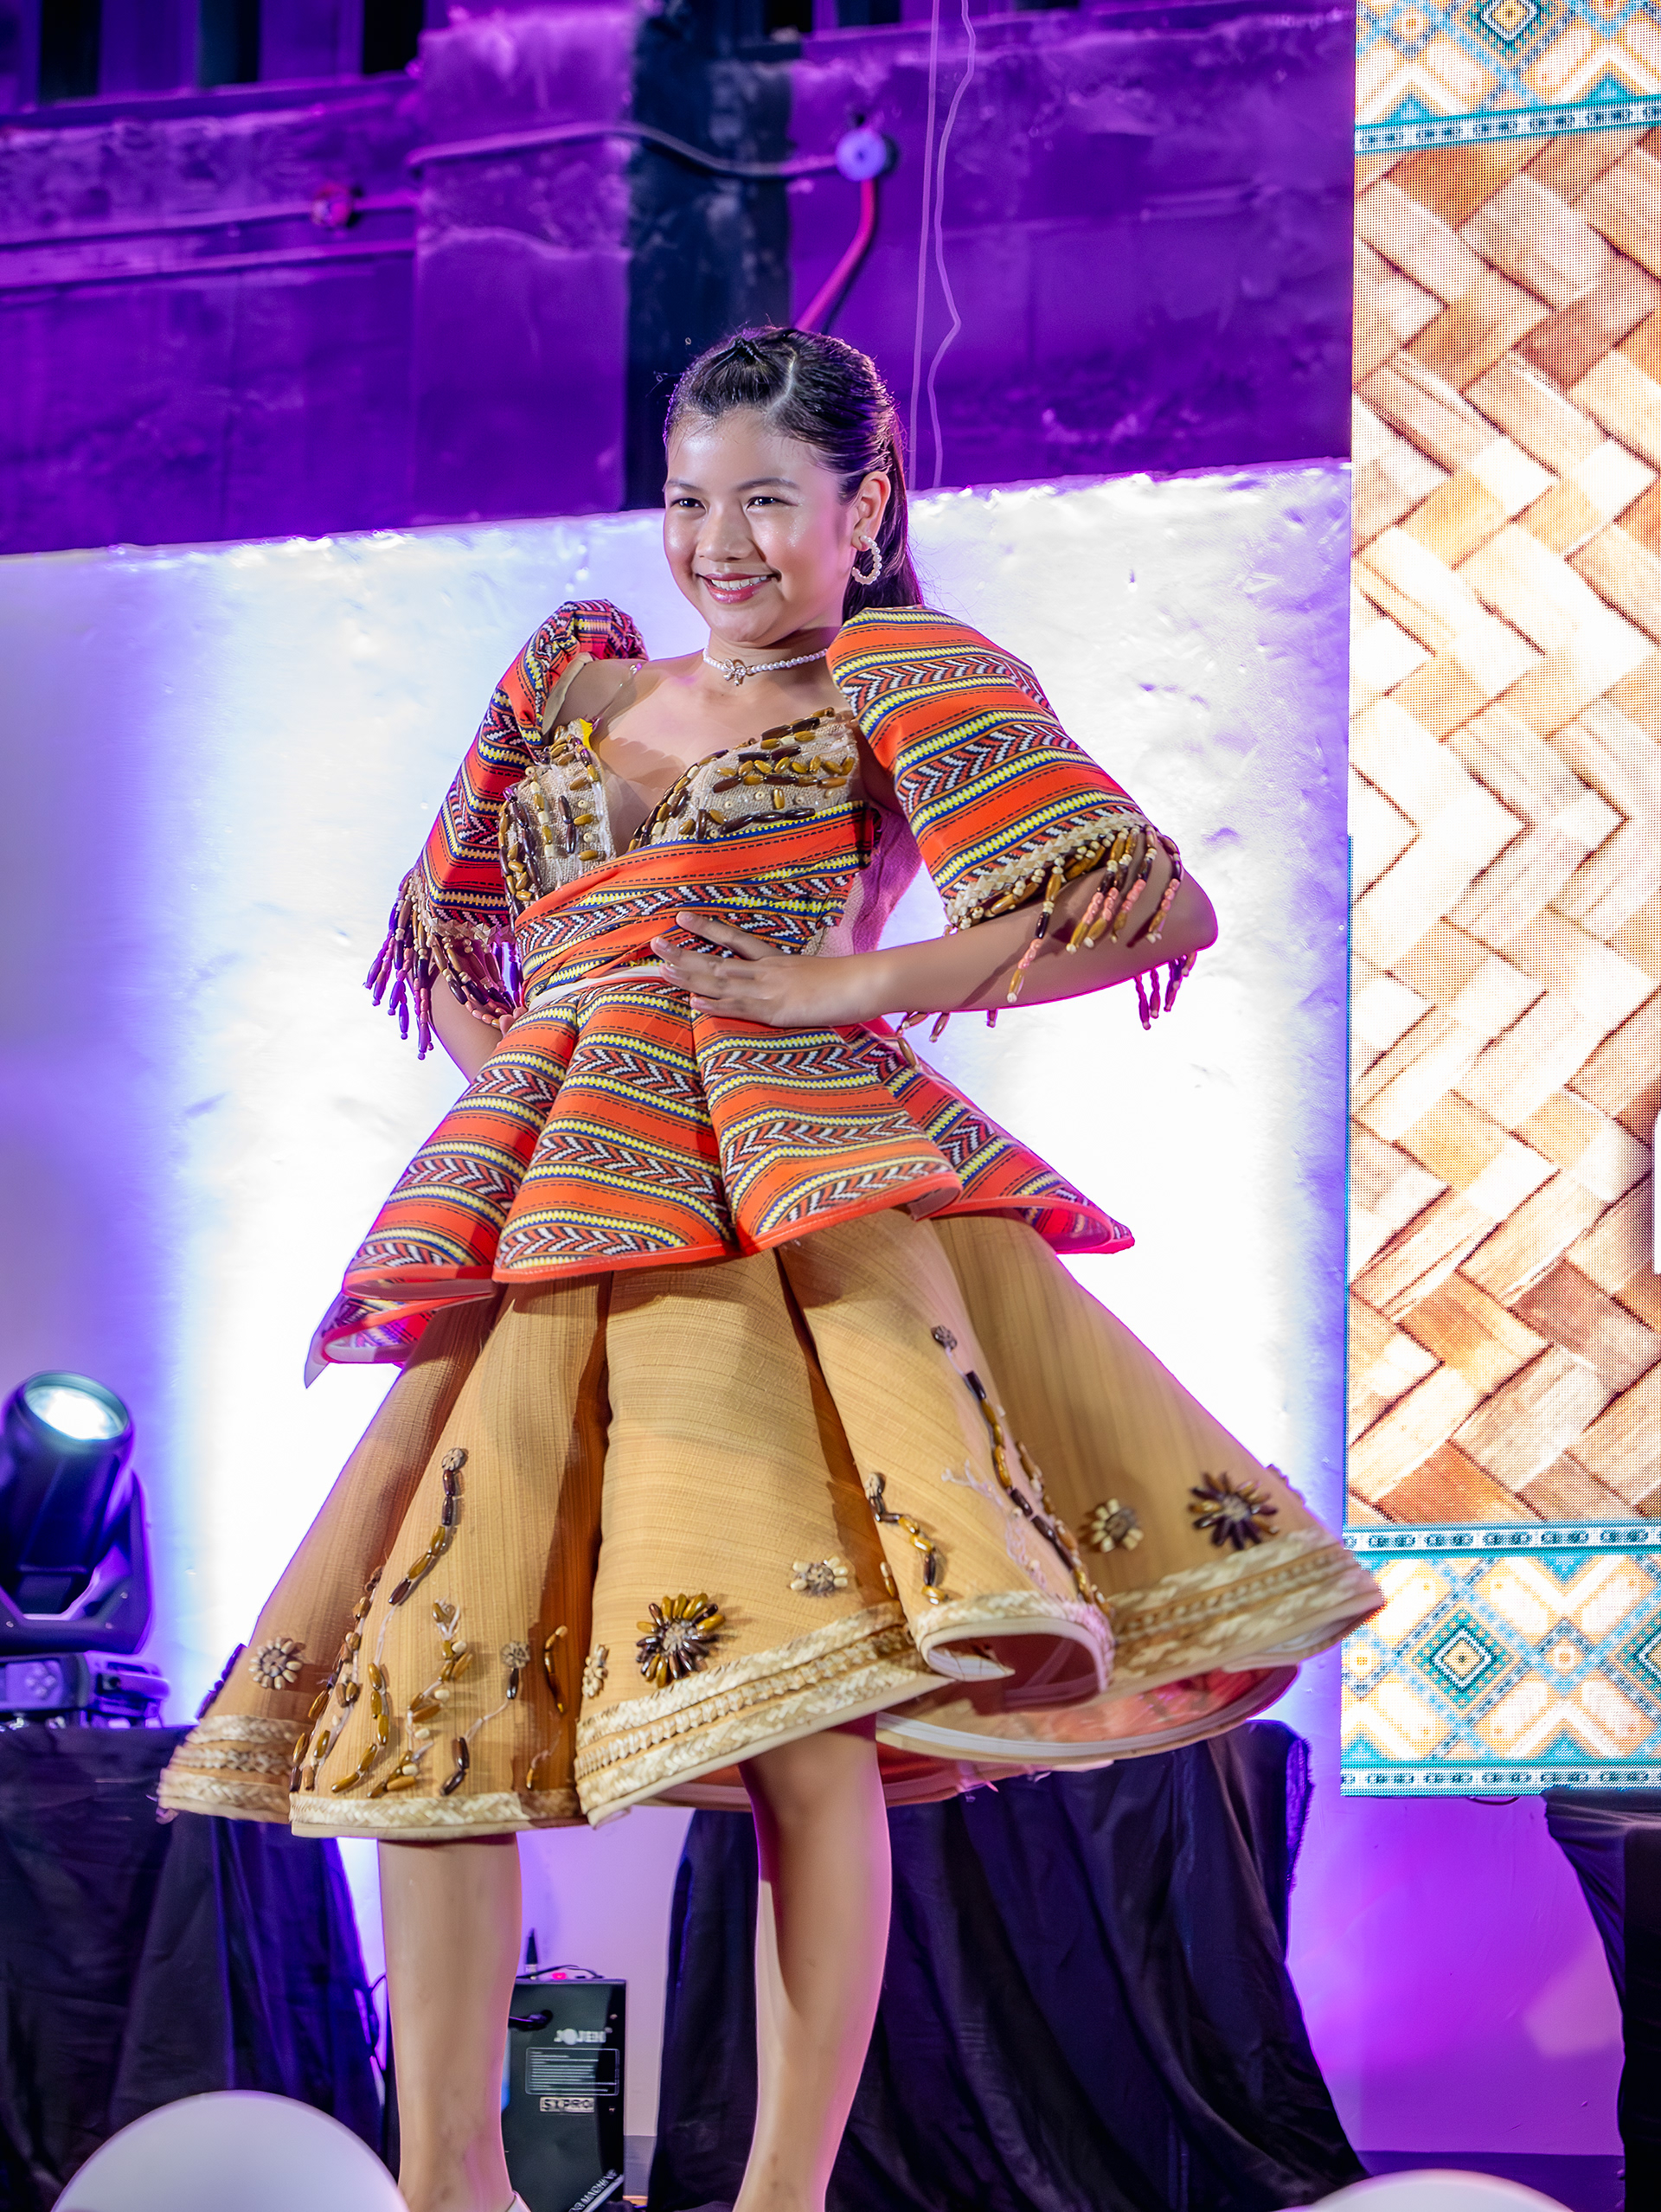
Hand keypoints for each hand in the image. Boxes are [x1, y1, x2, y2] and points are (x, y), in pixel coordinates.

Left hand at [650, 912, 886, 1028]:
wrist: (865, 982)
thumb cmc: (849, 981)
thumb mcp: (816, 974)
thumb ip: (796, 977)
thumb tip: (788, 983)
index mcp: (775, 960)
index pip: (735, 940)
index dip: (707, 929)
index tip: (682, 917)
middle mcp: (766, 971)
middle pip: (717, 960)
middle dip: (685, 953)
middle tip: (655, 944)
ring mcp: (769, 990)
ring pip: (721, 981)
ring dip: (690, 976)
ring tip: (662, 968)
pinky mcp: (776, 1011)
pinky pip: (740, 1008)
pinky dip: (716, 1004)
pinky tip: (695, 1001)